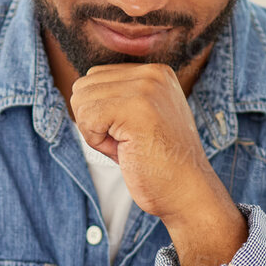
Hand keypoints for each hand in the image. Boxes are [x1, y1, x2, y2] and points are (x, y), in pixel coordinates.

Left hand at [70, 63, 248, 265]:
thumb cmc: (158, 164)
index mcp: (155, 72)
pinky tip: (124, 151)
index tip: (130, 134)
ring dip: (94, 132)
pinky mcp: (136, 108)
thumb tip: (78, 92)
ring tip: (127, 146)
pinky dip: (96, 141)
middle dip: (93, 120)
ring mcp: (146, 87)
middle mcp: (152, 73)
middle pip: (84, 86)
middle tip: (126, 143)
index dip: (101, 113)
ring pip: (81, 100)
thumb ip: (116, 99)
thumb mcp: (139, 119)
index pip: (96, 78)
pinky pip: (87, 118)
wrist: (187, 192)